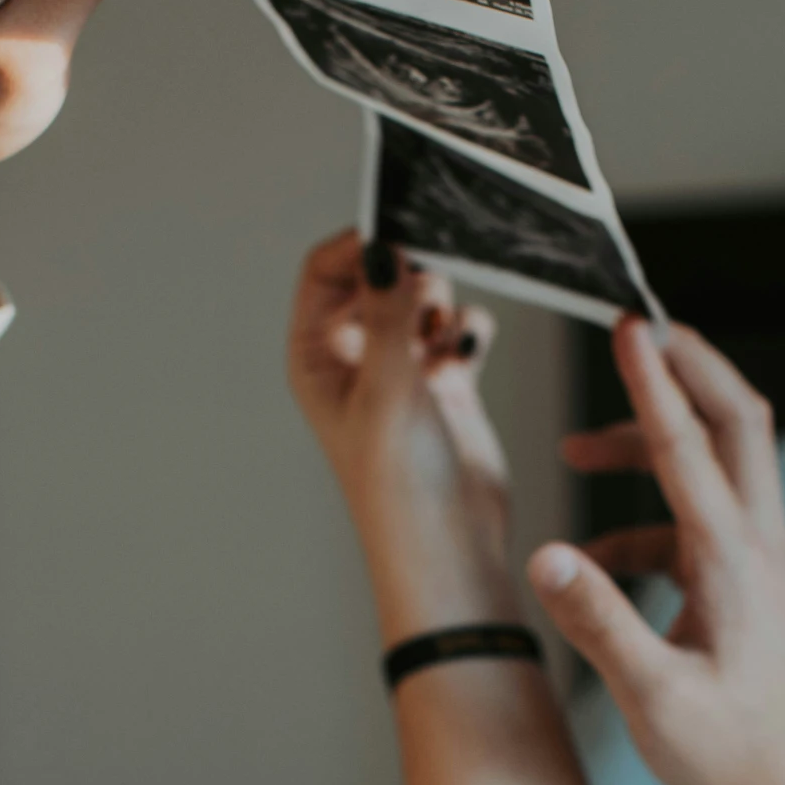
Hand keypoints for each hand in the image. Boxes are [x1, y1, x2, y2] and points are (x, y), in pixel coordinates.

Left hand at [288, 232, 514, 644]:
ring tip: (446, 343)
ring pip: (422, 295)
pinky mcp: (445, 382)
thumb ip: (387, 316)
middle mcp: (353, 357)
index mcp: (315, 357)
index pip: (325, 270)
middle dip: (411, 271)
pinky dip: (469, 331)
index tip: (403, 233)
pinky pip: (459, 327)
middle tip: (436, 286)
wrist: (451, 550)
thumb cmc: (400, 490)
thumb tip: (383, 248)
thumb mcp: (388, 393)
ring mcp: (400, 368)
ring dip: (442, 304)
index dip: (360, 246)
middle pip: (378, 274)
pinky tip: (467, 359)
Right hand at [526, 318, 784, 784]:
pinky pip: (698, 528)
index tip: (628, 326)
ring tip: (576, 451)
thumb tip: (544, 555)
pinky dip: (647, 522)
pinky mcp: (751, 593)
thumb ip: (596, 620)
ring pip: (716, 472)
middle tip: (636, 331)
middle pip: (737, 423)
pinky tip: (596, 563)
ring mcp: (762, 569)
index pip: (691, 448)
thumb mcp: (651, 695)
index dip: (654, 383)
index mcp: (736, 563)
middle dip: (687, 369)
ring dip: (653, 447)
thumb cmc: (729, 757)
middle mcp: (760, 551)